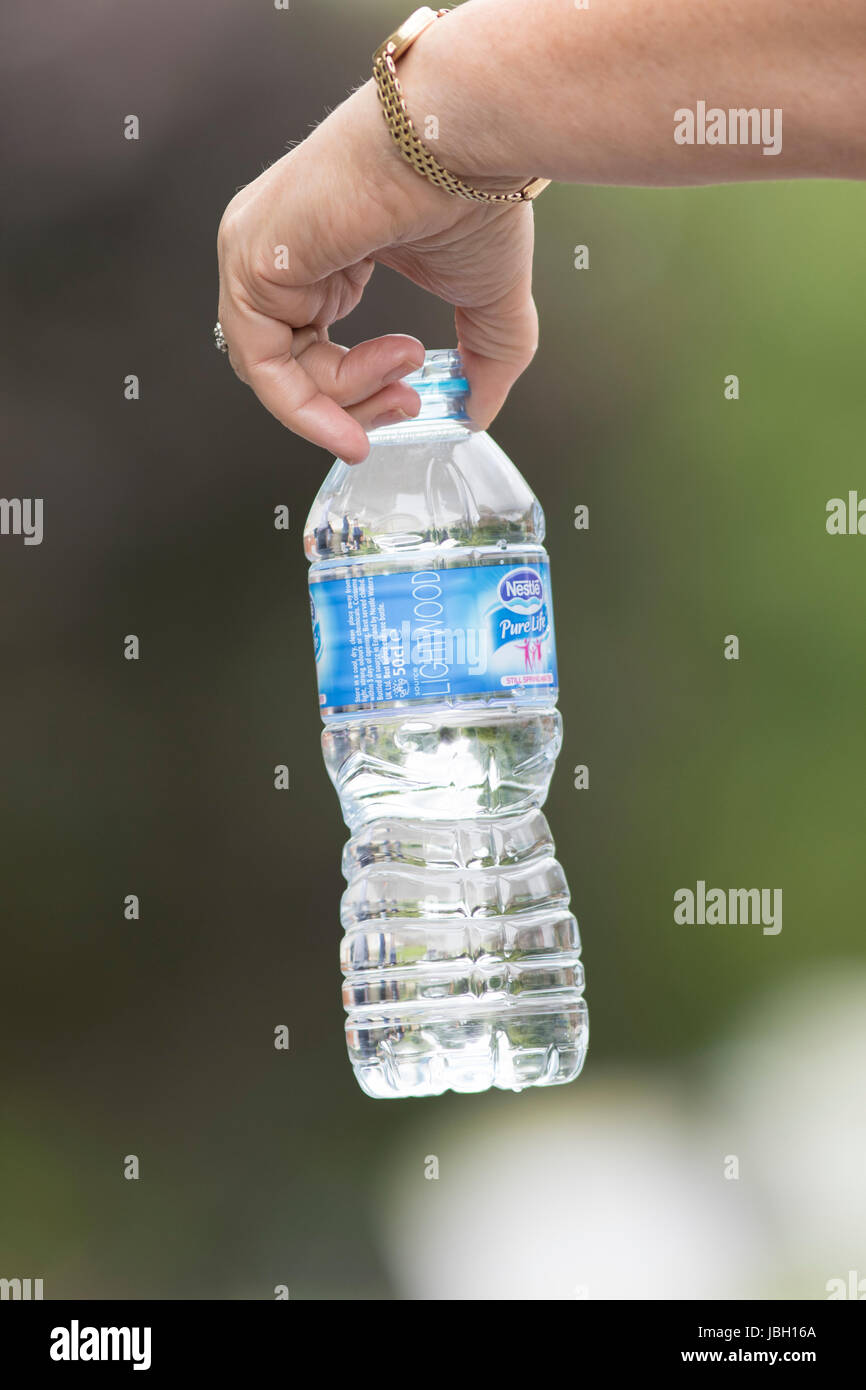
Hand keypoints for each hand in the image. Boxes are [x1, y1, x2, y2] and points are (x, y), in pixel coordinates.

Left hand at [216, 79, 538, 463]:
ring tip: (407, 370)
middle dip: (356, 405)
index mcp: (322, 252)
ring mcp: (258, 252)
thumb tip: (477, 414)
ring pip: (278, 375)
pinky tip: (379, 379)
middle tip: (409, 404)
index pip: (311, 352)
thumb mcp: (488, 306)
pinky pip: (264, 366)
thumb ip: (483, 367)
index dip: (360, 394)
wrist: (460, 141)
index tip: (410, 404)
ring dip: (351, 396)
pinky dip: (313, 399)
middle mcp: (280, 251)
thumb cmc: (469, 193)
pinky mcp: (251, 261)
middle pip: (291, 371)